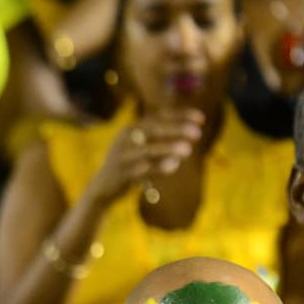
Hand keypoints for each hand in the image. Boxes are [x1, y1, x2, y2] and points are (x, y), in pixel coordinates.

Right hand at [87, 108, 205, 207]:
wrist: (102, 187)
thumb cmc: (129, 165)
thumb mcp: (141, 148)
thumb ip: (161, 139)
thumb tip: (191, 133)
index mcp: (131, 128)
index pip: (158, 117)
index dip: (180, 116)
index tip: (201, 119)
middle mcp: (125, 139)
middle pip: (153, 130)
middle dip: (176, 130)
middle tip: (197, 133)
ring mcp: (122, 156)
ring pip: (147, 150)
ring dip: (168, 148)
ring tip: (188, 150)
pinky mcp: (121, 174)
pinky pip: (142, 170)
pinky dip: (158, 168)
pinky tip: (174, 166)